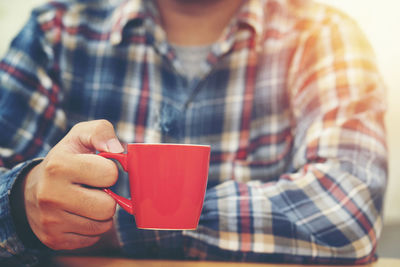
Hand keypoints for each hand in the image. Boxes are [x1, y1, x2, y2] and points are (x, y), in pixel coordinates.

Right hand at [22, 120, 123, 249]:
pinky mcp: (54, 239)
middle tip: (95, 189)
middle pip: (107, 207)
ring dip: (101, 214)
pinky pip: (93, 239)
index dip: (109, 172)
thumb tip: (117, 149)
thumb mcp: (80, 136)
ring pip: (102, 225)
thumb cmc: (66, 159)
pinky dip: (92, 228)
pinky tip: (80, 215)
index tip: (98, 170)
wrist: (34, 188)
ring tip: (87, 201)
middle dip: (108, 197)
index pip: (109, 174)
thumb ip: (101, 132)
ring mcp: (51, 221)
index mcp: (58, 166)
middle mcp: (50, 195)